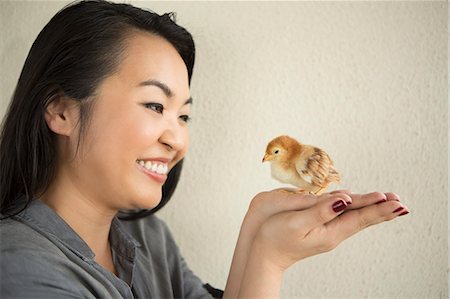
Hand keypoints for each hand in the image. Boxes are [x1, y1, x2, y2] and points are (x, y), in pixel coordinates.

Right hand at [249, 190, 407, 270]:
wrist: (264, 255)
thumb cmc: (275, 237)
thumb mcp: (297, 223)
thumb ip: (321, 211)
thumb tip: (344, 200)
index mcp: (329, 231)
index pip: (360, 217)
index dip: (377, 208)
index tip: (396, 201)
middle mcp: (332, 233)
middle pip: (362, 219)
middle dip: (381, 210)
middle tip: (401, 203)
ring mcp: (327, 233)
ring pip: (354, 218)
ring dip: (371, 210)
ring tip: (386, 205)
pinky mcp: (320, 230)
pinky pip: (343, 218)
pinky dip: (356, 212)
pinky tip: (357, 209)